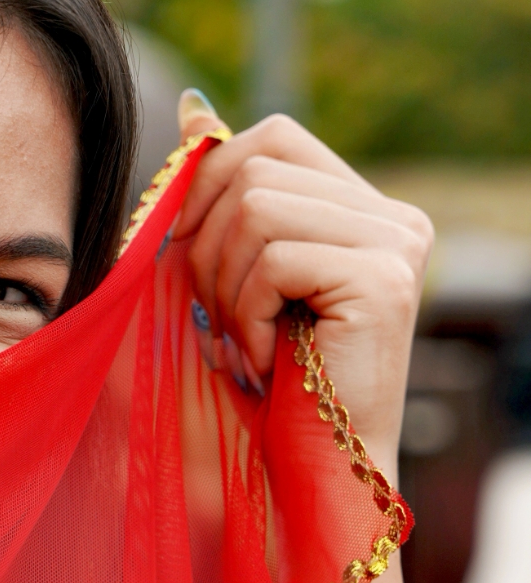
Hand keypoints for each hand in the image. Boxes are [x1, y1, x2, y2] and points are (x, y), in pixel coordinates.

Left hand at [170, 100, 431, 475]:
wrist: (300, 476)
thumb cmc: (253, 384)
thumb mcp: (222, 273)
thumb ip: (210, 195)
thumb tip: (190, 107)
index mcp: (360, 210)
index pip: (272, 139)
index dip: (210, 180)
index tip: (187, 248)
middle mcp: (392, 218)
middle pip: (258, 165)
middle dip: (207, 242)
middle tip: (216, 315)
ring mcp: (397, 245)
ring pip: (258, 207)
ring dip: (225, 284)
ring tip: (243, 341)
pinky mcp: (384, 280)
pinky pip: (276, 256)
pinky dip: (248, 311)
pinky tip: (268, 357)